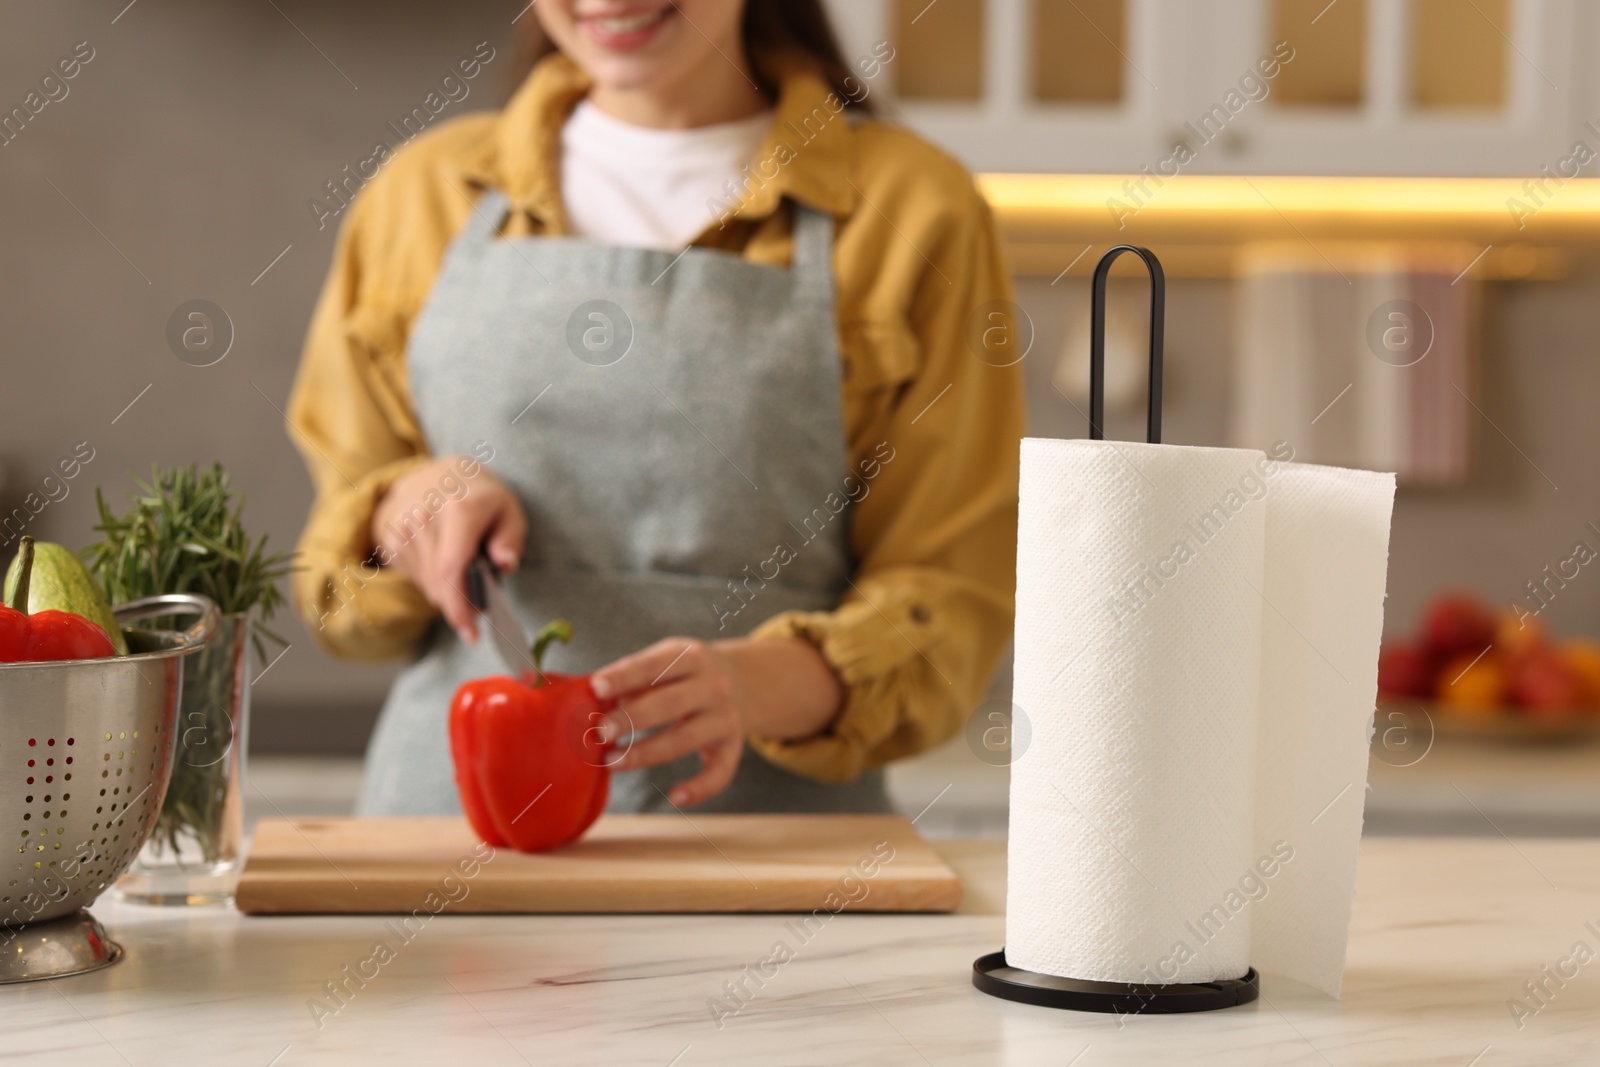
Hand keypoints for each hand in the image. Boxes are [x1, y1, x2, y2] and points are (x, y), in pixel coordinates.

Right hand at [371, 455, 526, 642]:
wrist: (436, 471)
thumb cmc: (479, 494)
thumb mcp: (508, 508)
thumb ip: (511, 538)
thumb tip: (505, 564)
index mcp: (458, 509)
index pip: (452, 570)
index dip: (460, 608)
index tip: (472, 633)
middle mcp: (422, 516)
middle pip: (438, 584)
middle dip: (459, 605)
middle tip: (477, 606)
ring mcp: (399, 526)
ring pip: (425, 584)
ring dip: (445, 590)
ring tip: (460, 566)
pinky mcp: (386, 536)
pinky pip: (411, 575)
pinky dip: (429, 578)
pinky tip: (439, 556)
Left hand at [591, 637, 842, 806]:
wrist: (744, 680)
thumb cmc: (684, 673)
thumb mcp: (665, 661)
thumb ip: (632, 678)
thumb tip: (588, 700)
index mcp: (691, 656)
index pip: (655, 665)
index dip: (625, 676)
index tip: (596, 687)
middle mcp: (714, 685)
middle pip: (670, 703)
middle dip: (631, 718)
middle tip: (598, 732)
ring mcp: (726, 717)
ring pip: (685, 739)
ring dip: (646, 753)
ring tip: (611, 762)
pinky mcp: (734, 746)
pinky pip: (720, 773)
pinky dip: (700, 788)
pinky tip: (675, 797)